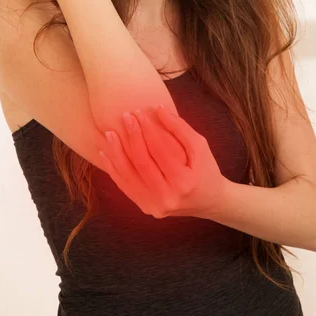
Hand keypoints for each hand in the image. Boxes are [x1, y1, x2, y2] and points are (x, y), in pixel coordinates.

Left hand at [98, 106, 225, 219]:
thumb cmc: (206, 170)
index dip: (147, 130)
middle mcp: (167, 198)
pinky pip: (125, 187)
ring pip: (128, 176)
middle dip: (131, 137)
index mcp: (184, 182)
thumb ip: (180, 127)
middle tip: (124, 117)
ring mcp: (154, 206)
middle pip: (142, 163)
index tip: (138, 112)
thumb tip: (157, 108)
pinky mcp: (145, 208)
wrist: (209, 202)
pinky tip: (106, 153)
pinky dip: (113, 169)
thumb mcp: (200, 146)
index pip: (159, 151)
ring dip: (116, 153)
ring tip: (109, 133)